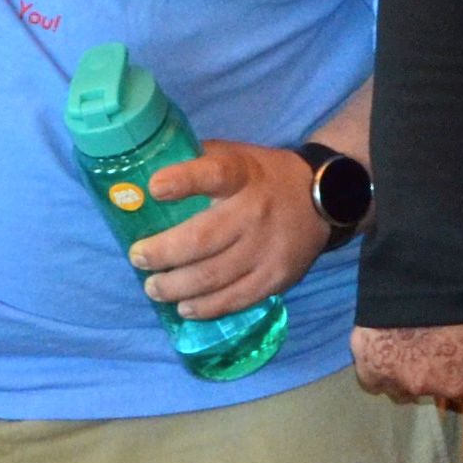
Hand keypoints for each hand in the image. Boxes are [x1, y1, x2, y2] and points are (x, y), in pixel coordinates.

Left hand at [128, 142, 330, 320]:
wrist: (324, 200)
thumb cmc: (264, 177)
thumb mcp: (238, 155)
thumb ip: (200, 160)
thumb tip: (148, 171)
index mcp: (243, 175)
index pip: (213, 174)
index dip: (183, 181)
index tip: (155, 188)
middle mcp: (255, 212)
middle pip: (202, 239)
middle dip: (162, 253)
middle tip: (139, 258)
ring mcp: (267, 248)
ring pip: (213, 276)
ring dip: (176, 287)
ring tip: (154, 288)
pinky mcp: (277, 277)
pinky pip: (236, 298)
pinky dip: (206, 307)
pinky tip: (185, 307)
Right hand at [354, 317, 462, 408]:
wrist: (431, 270)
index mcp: (454, 385)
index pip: (457, 394)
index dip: (457, 373)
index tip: (456, 353)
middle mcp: (420, 387)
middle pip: (424, 392)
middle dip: (429, 374)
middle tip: (430, 343)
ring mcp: (389, 374)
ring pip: (395, 388)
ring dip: (401, 374)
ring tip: (407, 345)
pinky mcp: (364, 356)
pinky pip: (369, 377)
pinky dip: (376, 368)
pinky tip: (385, 347)